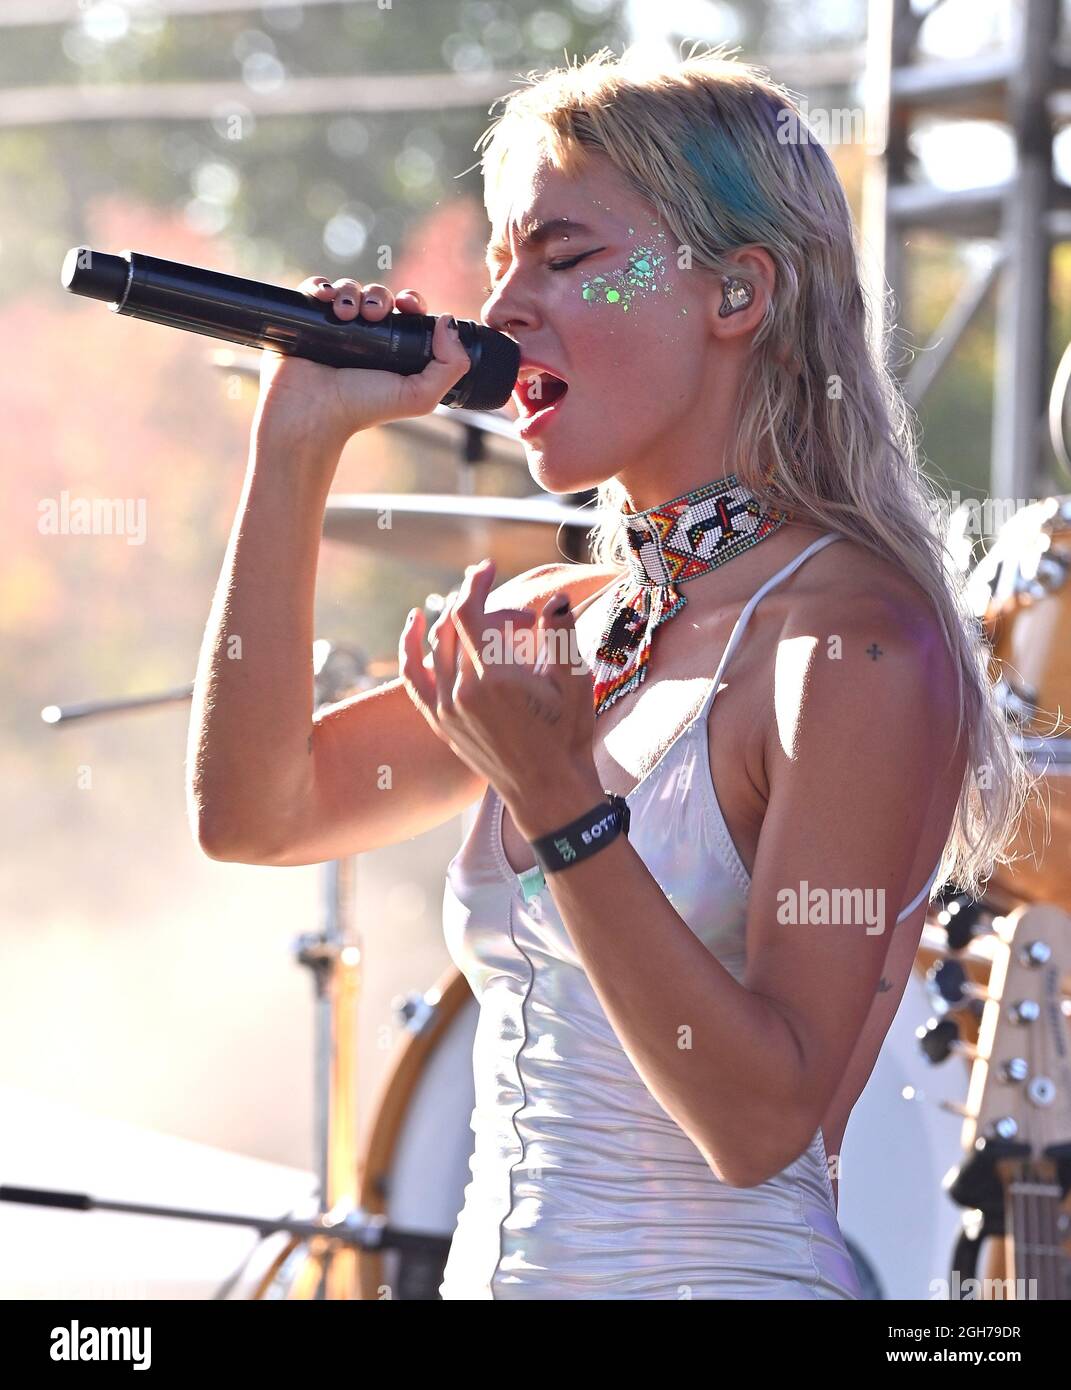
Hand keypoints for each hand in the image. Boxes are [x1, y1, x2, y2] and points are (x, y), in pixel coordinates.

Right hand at [254, 277, 470, 449]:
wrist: (313, 413)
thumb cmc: (362, 408)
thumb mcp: (418, 396)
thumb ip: (449, 366)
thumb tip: (448, 321)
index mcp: (392, 350)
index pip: (407, 312)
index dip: (411, 301)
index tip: (406, 304)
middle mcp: (364, 337)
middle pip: (378, 296)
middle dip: (379, 297)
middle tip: (372, 315)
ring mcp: (334, 328)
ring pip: (349, 289)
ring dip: (350, 292)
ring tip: (344, 314)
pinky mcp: (306, 320)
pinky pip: (317, 289)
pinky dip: (322, 286)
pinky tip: (325, 298)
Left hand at [398, 559, 602, 833]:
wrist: (548, 791)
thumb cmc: (567, 738)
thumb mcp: (575, 686)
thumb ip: (562, 637)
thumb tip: (556, 598)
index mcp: (495, 679)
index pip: (469, 614)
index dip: (475, 584)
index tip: (487, 568)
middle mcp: (462, 693)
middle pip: (453, 628)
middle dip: (475, 603)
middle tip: (498, 597)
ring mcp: (446, 710)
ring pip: (434, 648)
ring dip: (449, 621)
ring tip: (466, 606)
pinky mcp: (440, 723)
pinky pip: (414, 678)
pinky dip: (410, 649)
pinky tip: (414, 627)